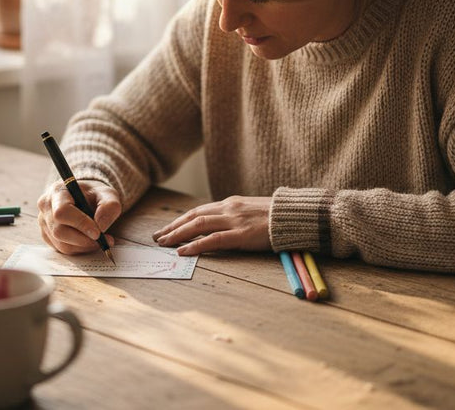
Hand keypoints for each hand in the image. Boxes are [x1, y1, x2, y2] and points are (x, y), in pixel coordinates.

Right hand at [37, 179, 121, 254]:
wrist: (86, 199)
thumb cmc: (95, 195)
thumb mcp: (108, 195)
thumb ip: (109, 206)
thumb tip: (100, 226)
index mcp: (58, 191)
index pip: (62, 211)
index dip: (80, 224)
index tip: (98, 232)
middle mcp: (46, 207)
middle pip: (59, 231)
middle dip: (84, 239)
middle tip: (103, 240)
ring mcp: (44, 222)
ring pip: (61, 244)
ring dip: (84, 246)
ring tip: (101, 241)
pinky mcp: (47, 235)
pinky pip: (62, 249)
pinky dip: (79, 249)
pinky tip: (90, 242)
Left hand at [152, 195, 271, 255]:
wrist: (296, 215)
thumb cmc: (278, 217)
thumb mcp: (252, 212)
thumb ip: (236, 217)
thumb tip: (221, 226)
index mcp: (231, 203)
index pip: (199, 211)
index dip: (181, 220)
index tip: (168, 228)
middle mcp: (229, 209)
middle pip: (193, 217)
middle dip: (173, 227)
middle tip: (157, 237)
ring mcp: (234, 221)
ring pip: (198, 225)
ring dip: (178, 234)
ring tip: (164, 243)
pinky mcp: (241, 235)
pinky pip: (213, 240)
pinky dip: (195, 245)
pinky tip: (183, 251)